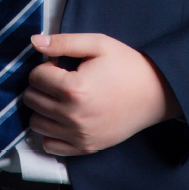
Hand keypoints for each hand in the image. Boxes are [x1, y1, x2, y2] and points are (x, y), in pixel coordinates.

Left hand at [22, 32, 181, 156]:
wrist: (156, 93)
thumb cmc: (127, 65)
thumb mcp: (98, 44)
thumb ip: (63, 42)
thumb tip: (34, 42)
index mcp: (74, 88)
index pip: (36, 76)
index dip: (46, 66)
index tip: (60, 64)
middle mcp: (73, 116)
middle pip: (32, 99)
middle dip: (41, 86)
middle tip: (59, 79)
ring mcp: (78, 135)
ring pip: (36, 123)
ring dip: (43, 108)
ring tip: (61, 98)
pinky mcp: (85, 148)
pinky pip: (50, 145)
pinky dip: (51, 131)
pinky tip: (64, 117)